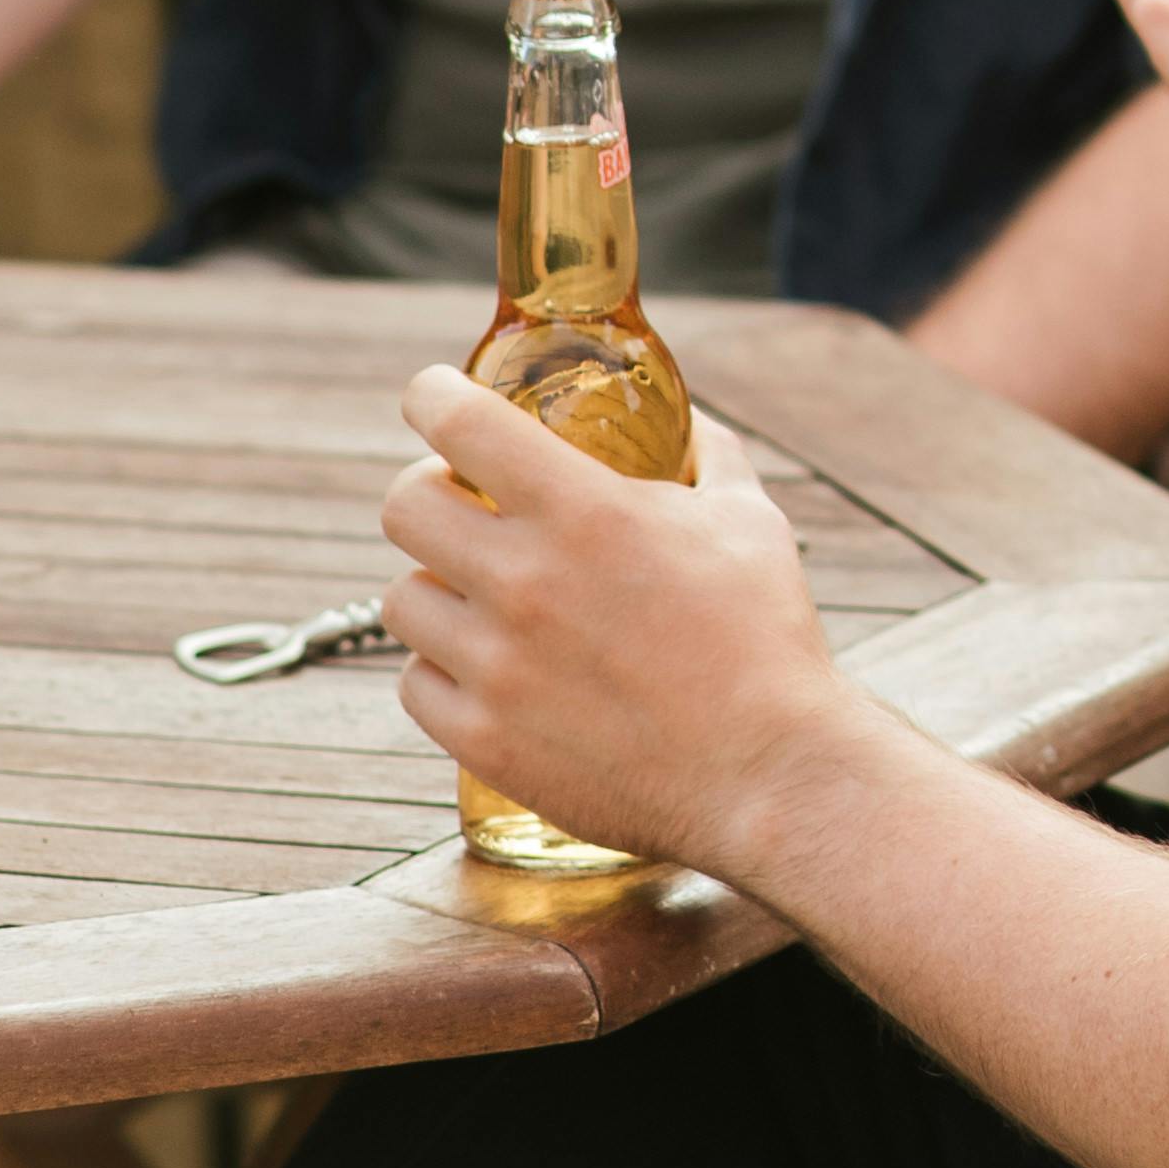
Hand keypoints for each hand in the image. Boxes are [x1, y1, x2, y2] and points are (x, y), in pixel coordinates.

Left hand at [381, 373, 860, 871]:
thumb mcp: (749, 522)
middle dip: (428, 491)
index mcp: (587, 512)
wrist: (766, 773)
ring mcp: (494, 666)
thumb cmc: (766, 641)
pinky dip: (444, 669)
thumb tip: (691, 424)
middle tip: (464, 504)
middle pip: (404, 506)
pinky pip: (416, 682)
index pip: (461, 424)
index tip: (433, 394)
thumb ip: (708, 458)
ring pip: (401, 596)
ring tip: (482, 597)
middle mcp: (524, 581)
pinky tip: (491, 669)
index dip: (433, 395)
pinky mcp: (481, 738)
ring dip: (437, 586)